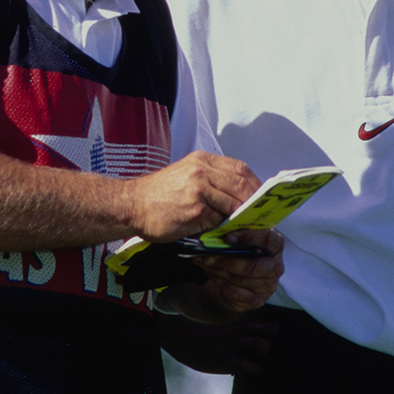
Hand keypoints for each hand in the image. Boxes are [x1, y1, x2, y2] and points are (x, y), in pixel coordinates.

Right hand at [123, 151, 261, 242]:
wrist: (131, 205)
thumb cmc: (159, 194)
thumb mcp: (187, 175)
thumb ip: (212, 180)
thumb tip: (240, 196)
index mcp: (202, 160)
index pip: (240, 169)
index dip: (255, 185)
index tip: (261, 198)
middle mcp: (201, 171)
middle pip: (241, 186)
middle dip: (253, 204)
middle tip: (258, 216)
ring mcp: (198, 190)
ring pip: (233, 204)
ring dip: (239, 218)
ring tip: (242, 227)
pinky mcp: (194, 211)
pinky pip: (218, 220)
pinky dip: (222, 228)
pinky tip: (221, 233)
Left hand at [157, 228, 284, 323]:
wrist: (237, 275)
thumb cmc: (239, 248)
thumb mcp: (239, 235)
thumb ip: (234, 229)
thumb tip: (218, 221)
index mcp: (276, 245)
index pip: (269, 240)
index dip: (248, 238)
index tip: (227, 237)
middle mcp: (276, 267)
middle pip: (253, 266)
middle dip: (227, 260)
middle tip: (206, 254)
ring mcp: (268, 286)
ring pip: (241, 279)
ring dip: (218, 270)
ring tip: (202, 260)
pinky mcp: (256, 300)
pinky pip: (234, 292)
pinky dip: (218, 281)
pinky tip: (209, 272)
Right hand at [158, 310, 278, 374]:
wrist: (179, 336)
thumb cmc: (204, 331)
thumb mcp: (227, 321)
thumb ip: (244, 326)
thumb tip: (260, 336)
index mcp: (243, 320)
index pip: (271, 319)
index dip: (282, 329)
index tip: (287, 338)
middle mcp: (241, 329)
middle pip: (273, 331)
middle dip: (281, 342)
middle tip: (284, 354)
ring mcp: (234, 344)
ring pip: (262, 345)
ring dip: (270, 355)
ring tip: (271, 364)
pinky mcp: (226, 360)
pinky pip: (249, 367)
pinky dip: (257, 371)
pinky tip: (256, 373)